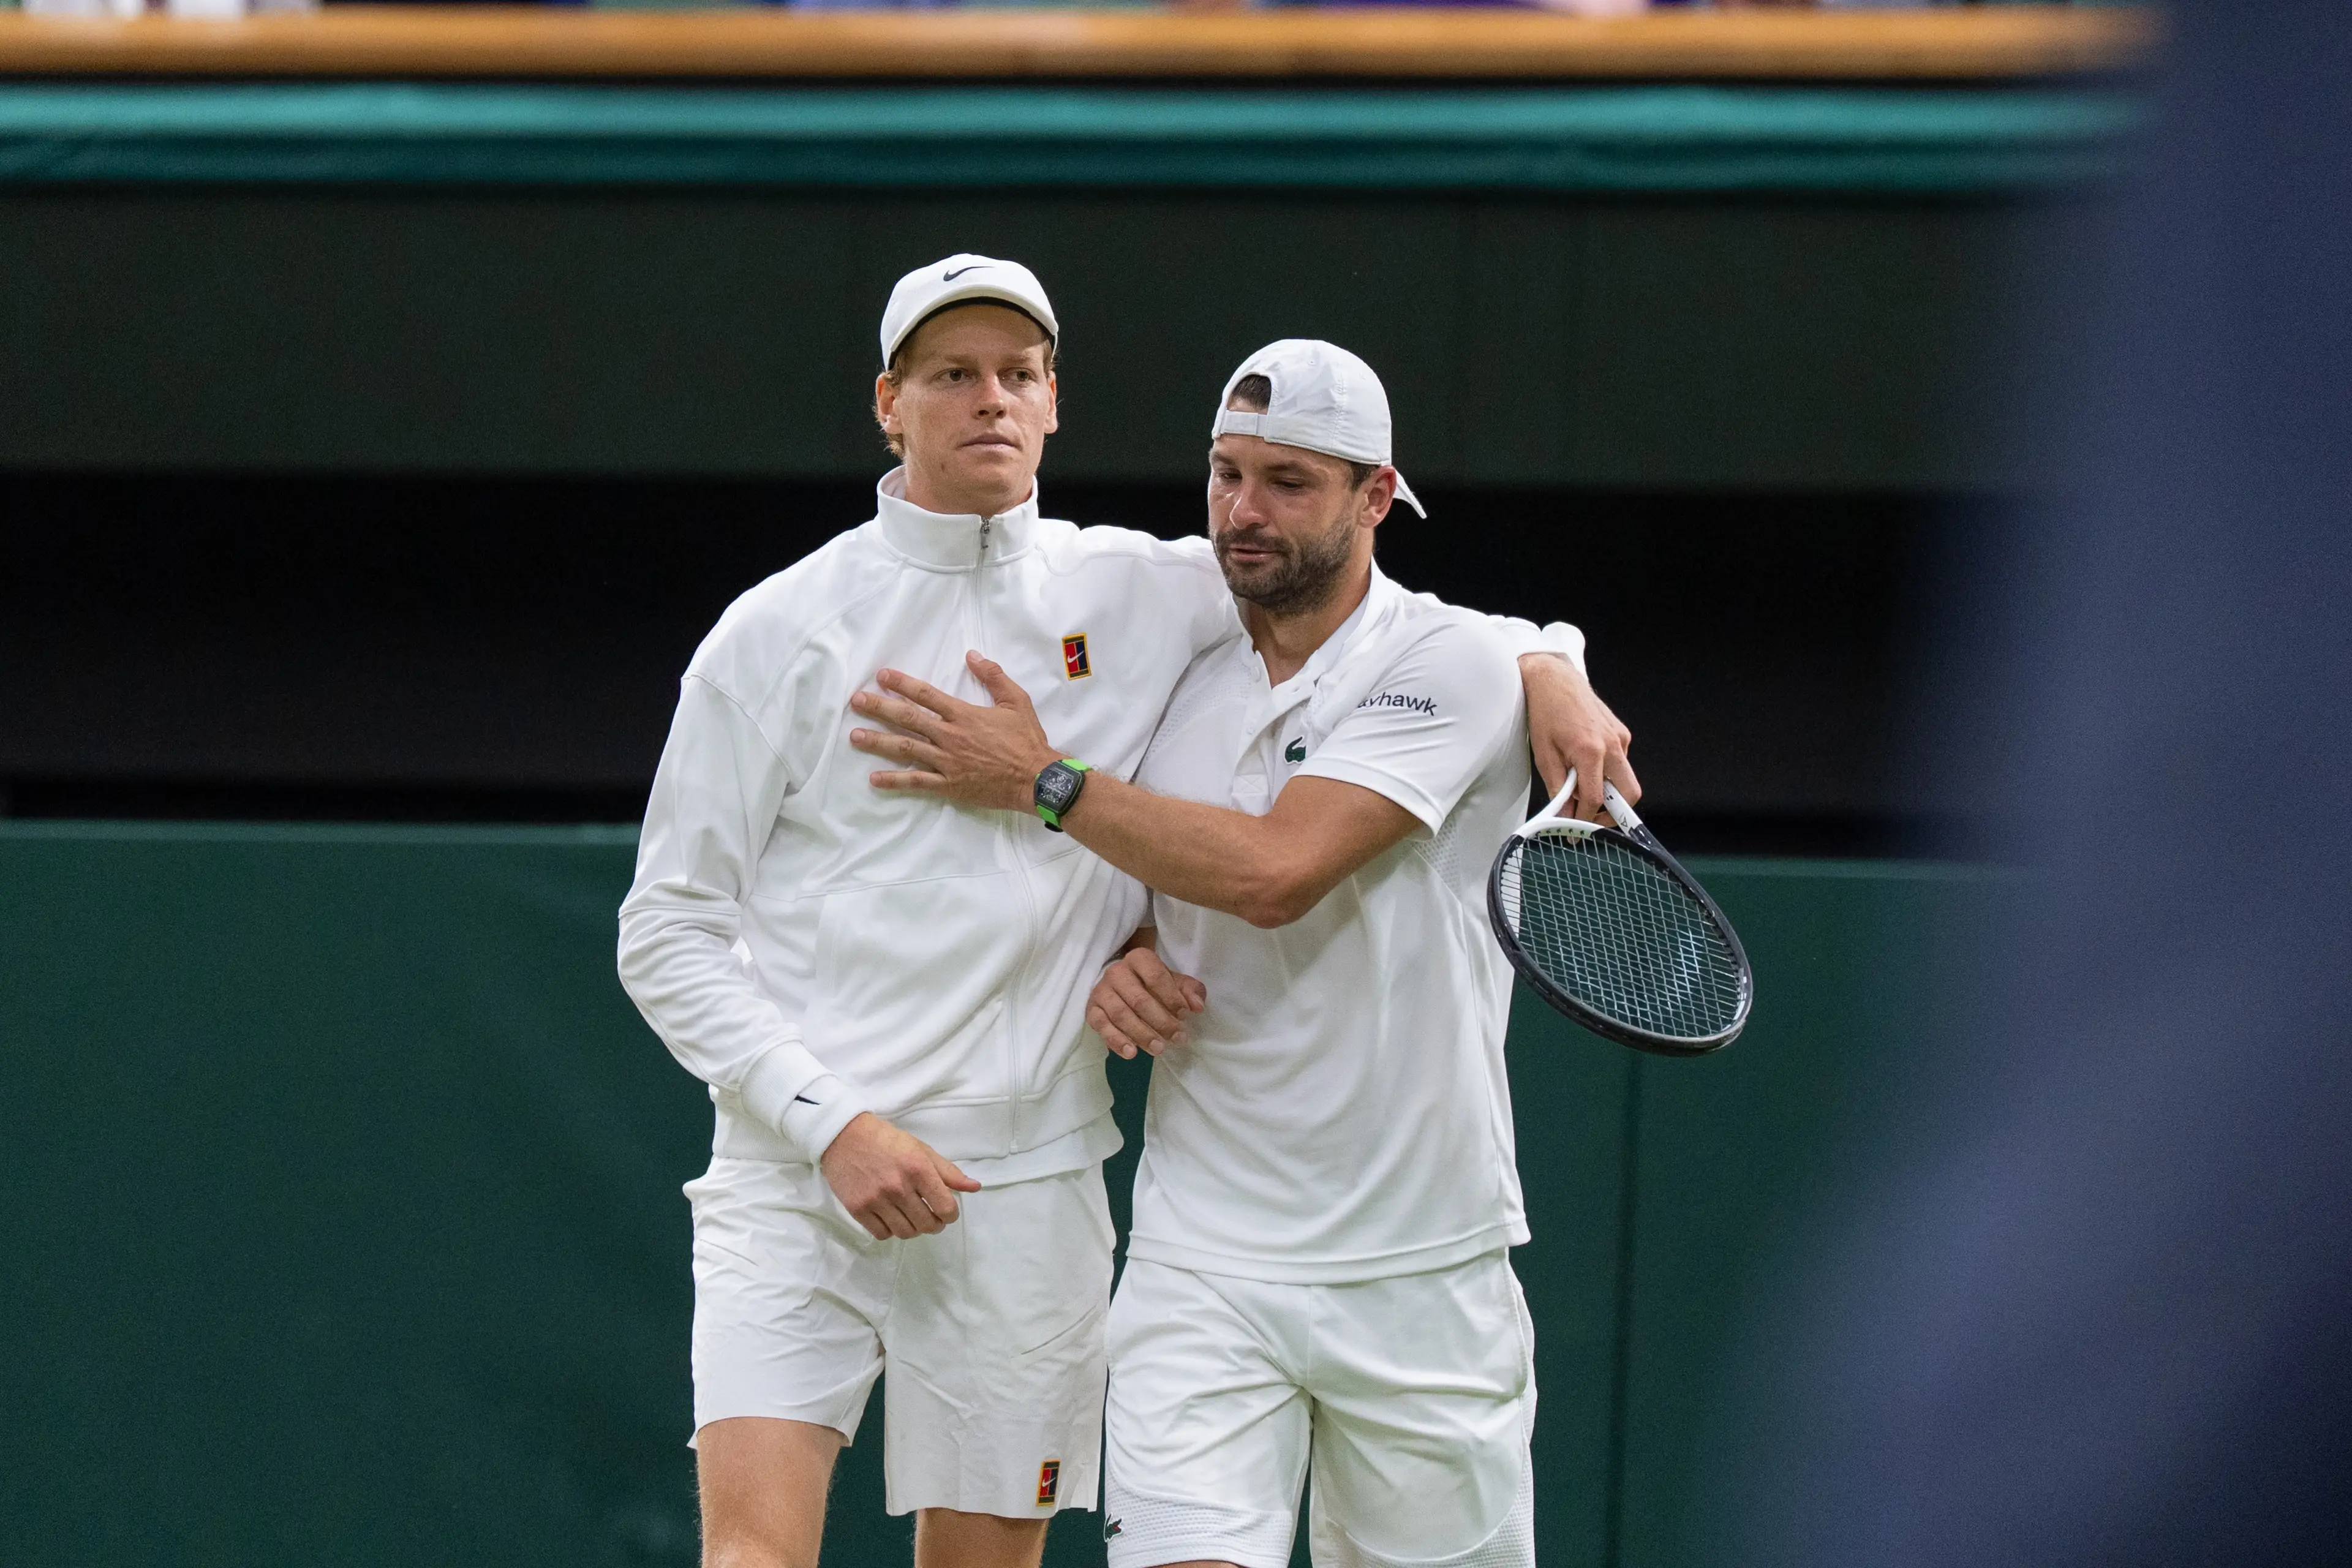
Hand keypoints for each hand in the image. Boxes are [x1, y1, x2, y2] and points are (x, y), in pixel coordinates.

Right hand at [819, 1112, 982, 1240]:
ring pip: (906, 1232)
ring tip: (912, 1217)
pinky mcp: (858, 1209)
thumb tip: (974, 1187)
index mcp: (918, 1169)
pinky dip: (891, 1230)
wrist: (844, 1136)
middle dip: (935, 1224)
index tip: (946, 1211)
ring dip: (914, 1229)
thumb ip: (948, 1172)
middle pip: (927, 1225)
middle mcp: (899, 1187)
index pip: (945, 1208)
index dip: (951, 1215)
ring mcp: (876, 1200)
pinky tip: (891, 1217)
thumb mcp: (921, 1149)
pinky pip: (882, 1234)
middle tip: (931, 1216)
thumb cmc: (887, 1140)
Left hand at [848, 653, 1059, 812]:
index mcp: (964, 714)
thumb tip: (972, 654)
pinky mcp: (949, 785)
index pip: (926, 695)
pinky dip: (895, 781)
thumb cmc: (1027, 740)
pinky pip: (917, 782)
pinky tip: (874, 779)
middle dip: (879, 708)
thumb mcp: (1017, 701)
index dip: (902, 684)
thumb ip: (994, 676)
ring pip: (906, 750)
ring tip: (854, 736)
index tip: (881, 676)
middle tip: (856, 701)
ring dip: (878, 742)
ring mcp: (947, 762)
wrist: (1036, 780)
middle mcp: (950, 736)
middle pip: (908, 719)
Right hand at [1086, 947, 1208, 1059]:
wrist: (1122, 983)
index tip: (1185, 1015)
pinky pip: (1101, 1025)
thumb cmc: (1151, 982)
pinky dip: (1116, 1040)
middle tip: (1177, 1038)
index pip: (1156, 976)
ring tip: (1158, 1049)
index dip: (1172, 997)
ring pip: (1120, 1014)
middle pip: (1139, 999)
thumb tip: (1197, 1006)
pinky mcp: (1091, 1009)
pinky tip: (1131, 1053)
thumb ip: (1189, 990)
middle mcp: (1116, 972)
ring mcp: (1101, 991)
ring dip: (1141, 1034)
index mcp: (1139, 959)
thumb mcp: (1173, 981)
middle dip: (1160, 1021)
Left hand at [1520, 653, 1639, 822]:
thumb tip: (1565, 814)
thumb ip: (1558, 788)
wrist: (1553, 679)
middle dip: (1613, 813)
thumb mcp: (1544, 756)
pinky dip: (1607, 774)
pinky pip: (1621, 763)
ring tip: (1582, 793)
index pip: (1596, 798)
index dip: (1585, 818)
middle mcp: (1612, 745)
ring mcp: (1620, 738)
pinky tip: (1586, 769)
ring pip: (1627, 780)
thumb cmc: (1545, 713)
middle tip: (1591, 818)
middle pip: (1629, 794)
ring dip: (1609, 793)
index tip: (1575, 830)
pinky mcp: (1621, 733)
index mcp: (1591, 751)